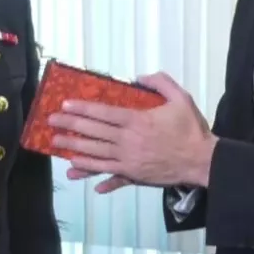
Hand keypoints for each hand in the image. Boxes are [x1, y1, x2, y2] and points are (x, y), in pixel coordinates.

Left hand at [47, 73, 215, 190]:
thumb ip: (161, 83)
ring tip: (56, 145)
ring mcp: (128, 160)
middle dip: (70, 126)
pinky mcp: (134, 175)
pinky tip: (80, 176)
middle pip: (93, 133)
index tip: (65, 104)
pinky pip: (111, 175)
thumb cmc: (192, 130)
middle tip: (51, 122)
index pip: (103, 113)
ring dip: (73, 150)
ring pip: (95, 155)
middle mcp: (128, 141)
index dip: (82, 108)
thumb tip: (140, 77)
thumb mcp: (181, 98)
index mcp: (137, 121)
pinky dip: (96, 176)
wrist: (202, 161)